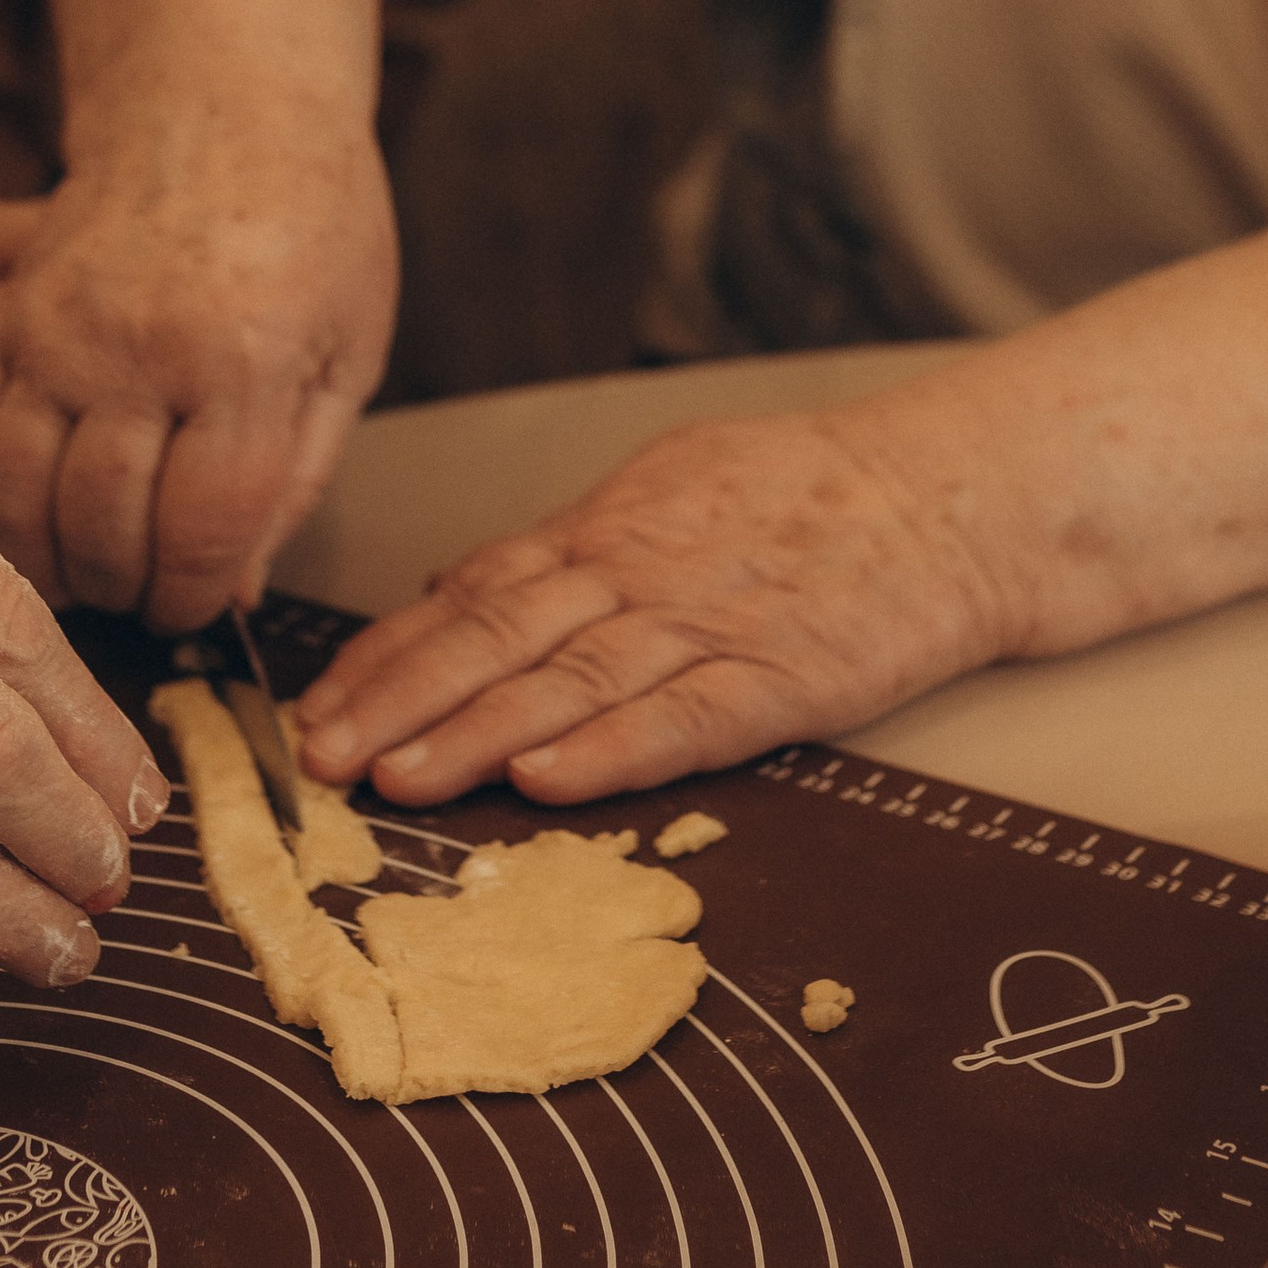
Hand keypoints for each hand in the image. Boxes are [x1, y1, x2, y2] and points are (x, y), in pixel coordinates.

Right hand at [0, 112, 395, 627]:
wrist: (224, 105)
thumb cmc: (311, 225)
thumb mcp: (345, 353)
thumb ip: (292, 478)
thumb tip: (237, 591)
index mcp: (241, 360)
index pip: (202, 530)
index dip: (197, 597)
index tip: (200, 607)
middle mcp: (135, 346)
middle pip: (103, 525)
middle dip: (126, 590)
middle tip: (145, 596)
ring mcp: (55, 328)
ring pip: (14, 490)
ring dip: (47, 555)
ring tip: (87, 567)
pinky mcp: (4, 314)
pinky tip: (21, 506)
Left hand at [292, 409, 1011, 806]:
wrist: (951, 499)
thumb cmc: (811, 499)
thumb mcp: (673, 488)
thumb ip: (571, 548)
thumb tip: (463, 587)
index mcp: (611, 524)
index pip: (473, 588)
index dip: (389, 652)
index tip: (316, 705)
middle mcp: (644, 568)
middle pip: (500, 632)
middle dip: (400, 698)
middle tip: (319, 757)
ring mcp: (712, 622)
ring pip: (571, 678)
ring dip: (475, 733)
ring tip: (396, 778)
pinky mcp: (783, 676)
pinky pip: (685, 715)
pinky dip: (612, 749)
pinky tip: (546, 778)